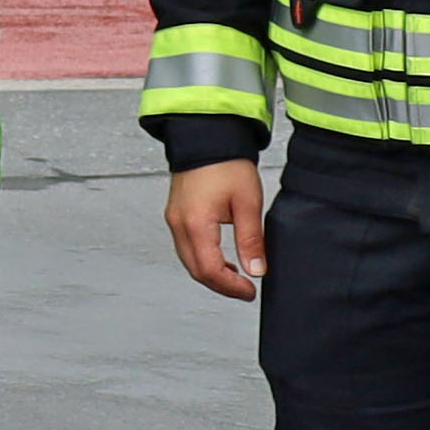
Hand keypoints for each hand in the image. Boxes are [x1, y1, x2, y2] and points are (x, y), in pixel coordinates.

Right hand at [166, 158, 266, 300]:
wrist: (206, 138)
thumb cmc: (227, 165)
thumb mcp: (247, 203)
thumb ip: (250, 240)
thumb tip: (255, 270)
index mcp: (196, 224)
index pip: (210, 270)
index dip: (230, 286)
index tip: (250, 291)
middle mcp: (179, 224)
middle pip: (195, 270)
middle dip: (220, 285)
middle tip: (245, 290)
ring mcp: (174, 219)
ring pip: (188, 260)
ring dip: (211, 273)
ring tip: (236, 276)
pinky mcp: (176, 214)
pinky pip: (185, 246)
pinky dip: (202, 258)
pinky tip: (220, 258)